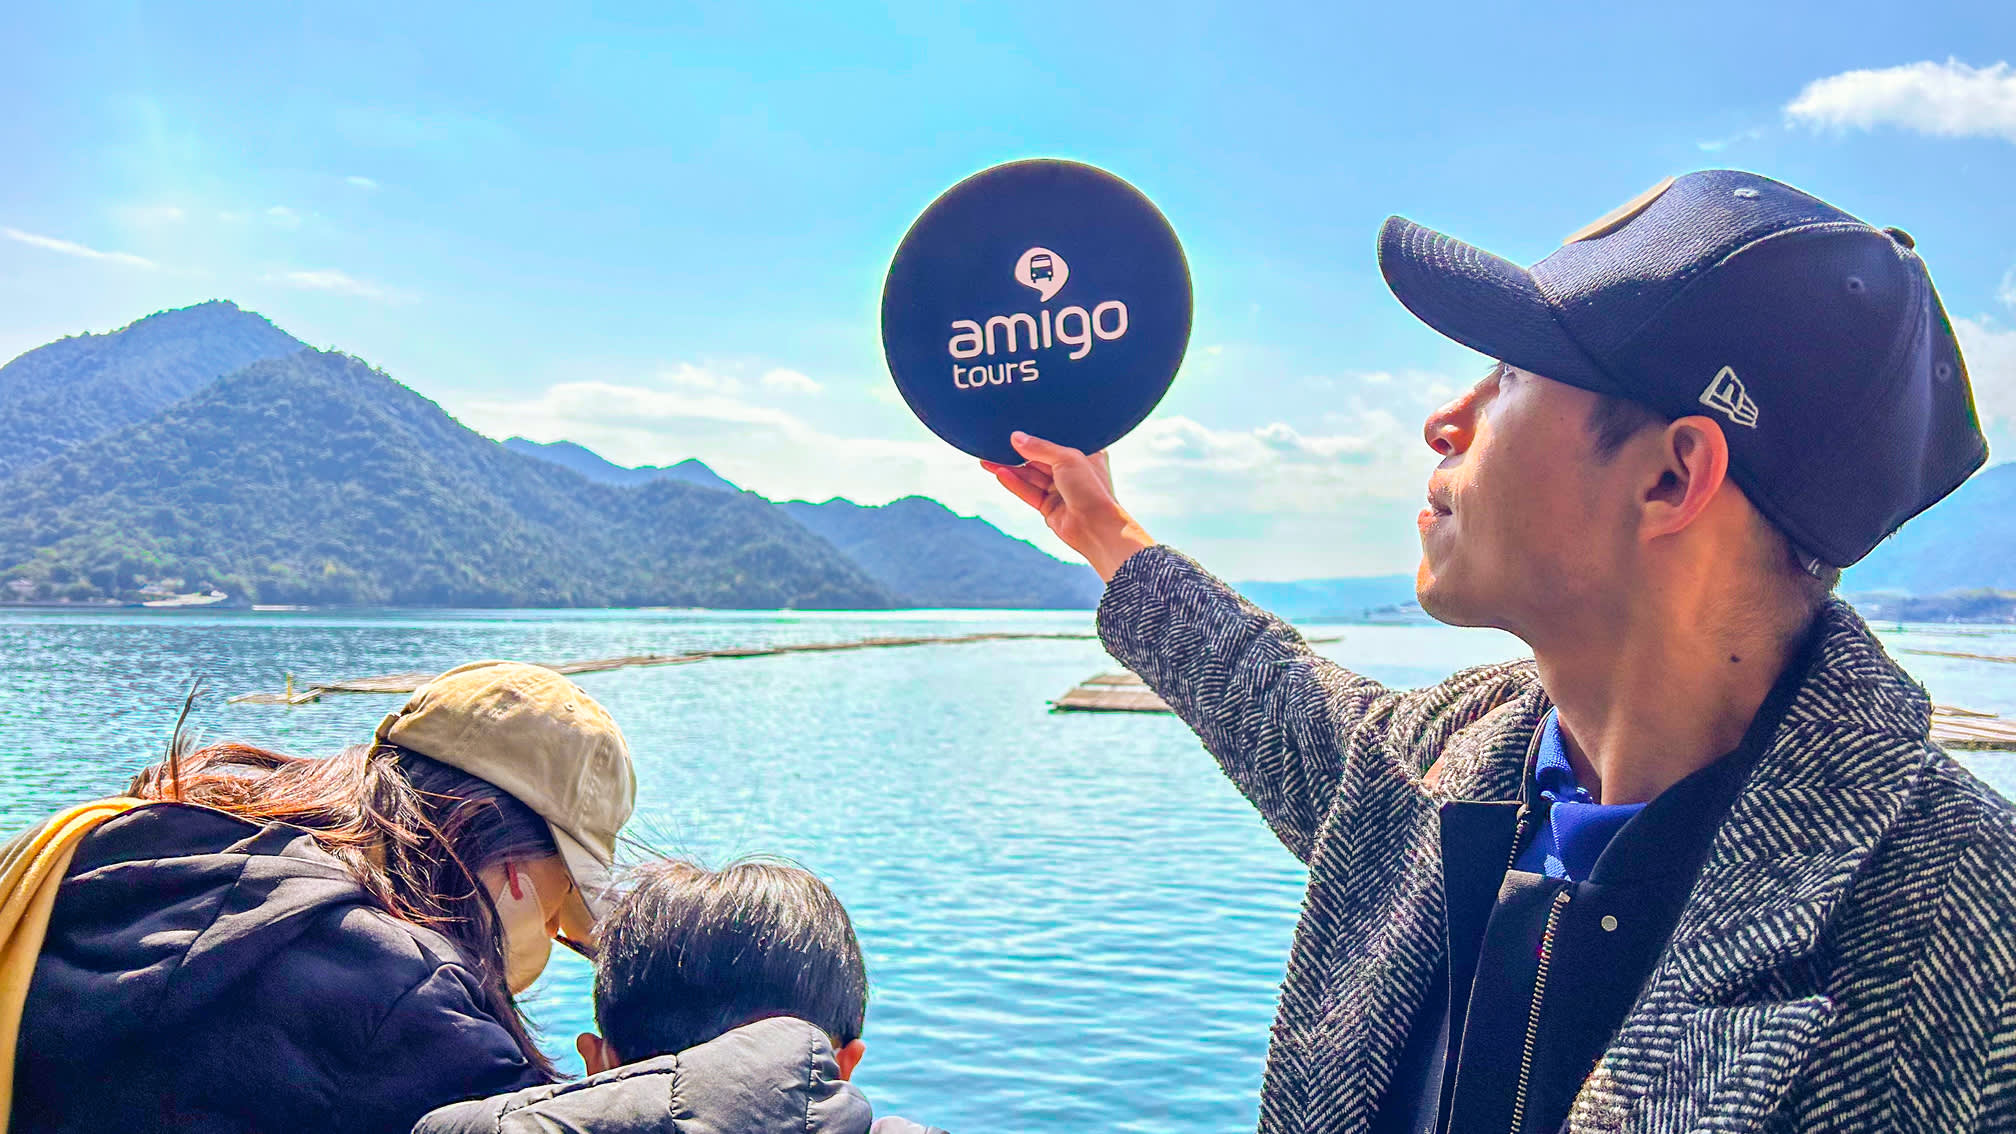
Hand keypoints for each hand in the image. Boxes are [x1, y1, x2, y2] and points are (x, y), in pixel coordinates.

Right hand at [982, 431, 1154, 581]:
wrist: (1097, 528)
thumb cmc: (1092, 490)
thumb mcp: (1067, 459)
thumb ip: (1040, 447)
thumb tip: (1016, 437)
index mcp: (1085, 455)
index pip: (1056, 440)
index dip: (1036, 435)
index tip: (1015, 427)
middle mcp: (1072, 471)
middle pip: (1039, 458)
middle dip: (1017, 452)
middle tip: (994, 442)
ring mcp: (1060, 490)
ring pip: (1030, 476)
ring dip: (1009, 468)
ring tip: (986, 459)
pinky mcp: (1049, 507)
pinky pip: (1028, 492)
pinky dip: (1013, 483)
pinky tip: (998, 473)